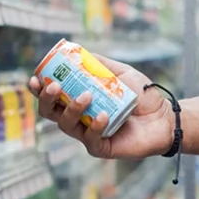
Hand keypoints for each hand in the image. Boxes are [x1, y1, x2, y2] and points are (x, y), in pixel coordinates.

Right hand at [31, 54, 174, 159]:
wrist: (164, 116)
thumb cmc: (142, 95)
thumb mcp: (120, 73)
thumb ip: (99, 63)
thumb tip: (77, 50)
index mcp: (78, 101)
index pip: (51, 97)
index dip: (38, 90)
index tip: (34, 79)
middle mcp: (79, 118)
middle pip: (50, 112)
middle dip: (46, 99)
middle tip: (53, 87)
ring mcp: (88, 134)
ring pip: (66, 125)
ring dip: (71, 109)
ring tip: (86, 96)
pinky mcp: (101, 147)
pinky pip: (89, 139)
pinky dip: (93, 126)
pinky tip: (103, 116)